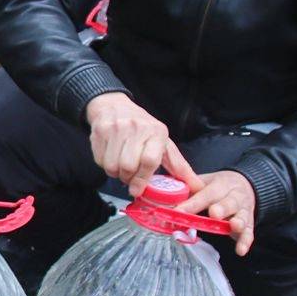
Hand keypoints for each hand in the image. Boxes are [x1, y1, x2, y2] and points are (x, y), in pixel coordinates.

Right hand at [85, 92, 199, 196]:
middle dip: (127, 177)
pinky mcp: (100, 131)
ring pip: (111, 166)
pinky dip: (104, 165)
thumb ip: (179, 167)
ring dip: (115, 173)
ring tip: (121, 166)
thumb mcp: (164, 144)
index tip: (138, 189)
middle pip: (127, 166)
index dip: (142, 179)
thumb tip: (197, 186)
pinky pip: (99, 160)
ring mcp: (117, 128)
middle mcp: (137, 127)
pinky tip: (111, 157)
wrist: (114, 106)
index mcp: (157, 132)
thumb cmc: (143, 128)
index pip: (149, 161)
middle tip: (130, 176)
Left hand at [178, 170, 256, 255]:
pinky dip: (245, 241)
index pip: (205, 194)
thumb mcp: (204, 182)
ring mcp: (243, 210)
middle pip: (228, 202)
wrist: (245, 184)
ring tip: (234, 225)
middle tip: (214, 213)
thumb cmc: (218, 187)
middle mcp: (234, 196)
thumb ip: (189, 190)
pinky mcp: (249, 223)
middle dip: (221, 208)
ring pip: (242, 216)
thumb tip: (165, 199)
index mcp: (220, 185)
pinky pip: (249, 232)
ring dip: (237, 222)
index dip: (192, 204)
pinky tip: (240, 250)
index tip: (178, 212)